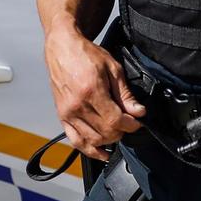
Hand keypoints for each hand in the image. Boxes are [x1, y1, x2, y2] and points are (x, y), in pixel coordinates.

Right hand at [46, 29, 144, 161]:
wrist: (62, 48)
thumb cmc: (85, 54)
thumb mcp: (113, 69)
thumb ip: (125, 94)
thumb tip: (138, 111)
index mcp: (91, 91)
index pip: (116, 120)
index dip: (131, 125)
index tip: (137, 122)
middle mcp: (77, 105)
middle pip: (105, 132)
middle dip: (121, 132)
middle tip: (128, 124)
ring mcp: (68, 112)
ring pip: (92, 140)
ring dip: (109, 140)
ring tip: (116, 132)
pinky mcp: (62, 116)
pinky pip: (76, 140)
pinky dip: (90, 150)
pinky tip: (102, 152)